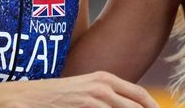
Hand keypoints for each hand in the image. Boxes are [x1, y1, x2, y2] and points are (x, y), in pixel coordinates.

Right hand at [16, 71, 158, 107]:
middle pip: (138, 105)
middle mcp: (104, 85)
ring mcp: (96, 96)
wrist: (31, 97)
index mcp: (106, 79)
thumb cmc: (59, 98)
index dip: (152, 107)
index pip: (140, 95)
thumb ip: (106, 97)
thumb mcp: (86, 92)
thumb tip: (125, 104)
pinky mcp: (87, 105)